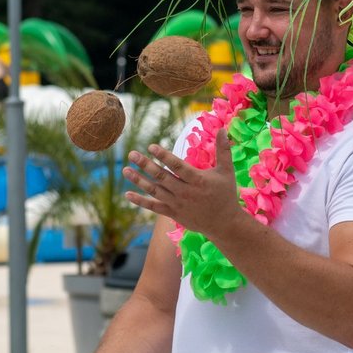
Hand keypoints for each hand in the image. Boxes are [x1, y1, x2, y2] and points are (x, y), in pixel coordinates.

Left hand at [122, 129, 240, 239]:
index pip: (177, 166)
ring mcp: (177, 203)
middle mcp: (185, 192)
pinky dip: (140, 201)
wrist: (224, 223)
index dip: (163, 156)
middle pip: (162, 177)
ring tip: (125, 170)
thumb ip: (223, 150)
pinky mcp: (173, 213)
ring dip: (139, 180)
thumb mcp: (226, 171)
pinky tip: (127, 194)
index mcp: (197, 180)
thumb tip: (222, 128)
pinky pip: (153, 207)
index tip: (151, 146)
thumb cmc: (225, 194)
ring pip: (154, 191)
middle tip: (132, 154)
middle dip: (145, 165)